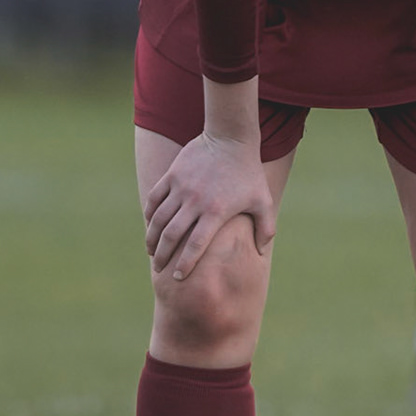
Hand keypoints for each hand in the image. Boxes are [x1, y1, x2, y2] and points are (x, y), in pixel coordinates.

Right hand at [142, 131, 275, 280]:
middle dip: (163, 256)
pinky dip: (150, 214)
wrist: (231, 138)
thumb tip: (262, 252)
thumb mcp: (262, 200)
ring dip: (152, 238)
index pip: (195, 246)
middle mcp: (195, 202)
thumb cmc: (249, 172)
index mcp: (216, 212)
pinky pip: (155, 198)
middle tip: (159, 268)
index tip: (178, 277)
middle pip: (172, 236)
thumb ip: (266, 228)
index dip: (185, 264)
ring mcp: (181, 187)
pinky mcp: (172, 175)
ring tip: (151, 251)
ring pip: (159, 219)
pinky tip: (150, 224)